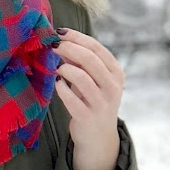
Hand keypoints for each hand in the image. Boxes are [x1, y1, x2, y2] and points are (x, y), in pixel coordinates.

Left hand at [53, 28, 124, 169]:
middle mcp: (112, 87)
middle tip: (54, 45)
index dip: (77, 37)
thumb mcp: (92, 80)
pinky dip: (61, 88)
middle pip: (90, 59)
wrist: (98, 137)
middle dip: (69, 48)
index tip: (60, 32)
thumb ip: (80, 62)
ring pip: (81, 77)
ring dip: (65, 68)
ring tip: (58, 69)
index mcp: (116, 73)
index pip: (97, 48)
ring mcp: (101, 103)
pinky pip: (71, 98)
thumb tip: (63, 41)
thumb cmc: (93, 102)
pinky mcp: (88, 117)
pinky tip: (57, 84)